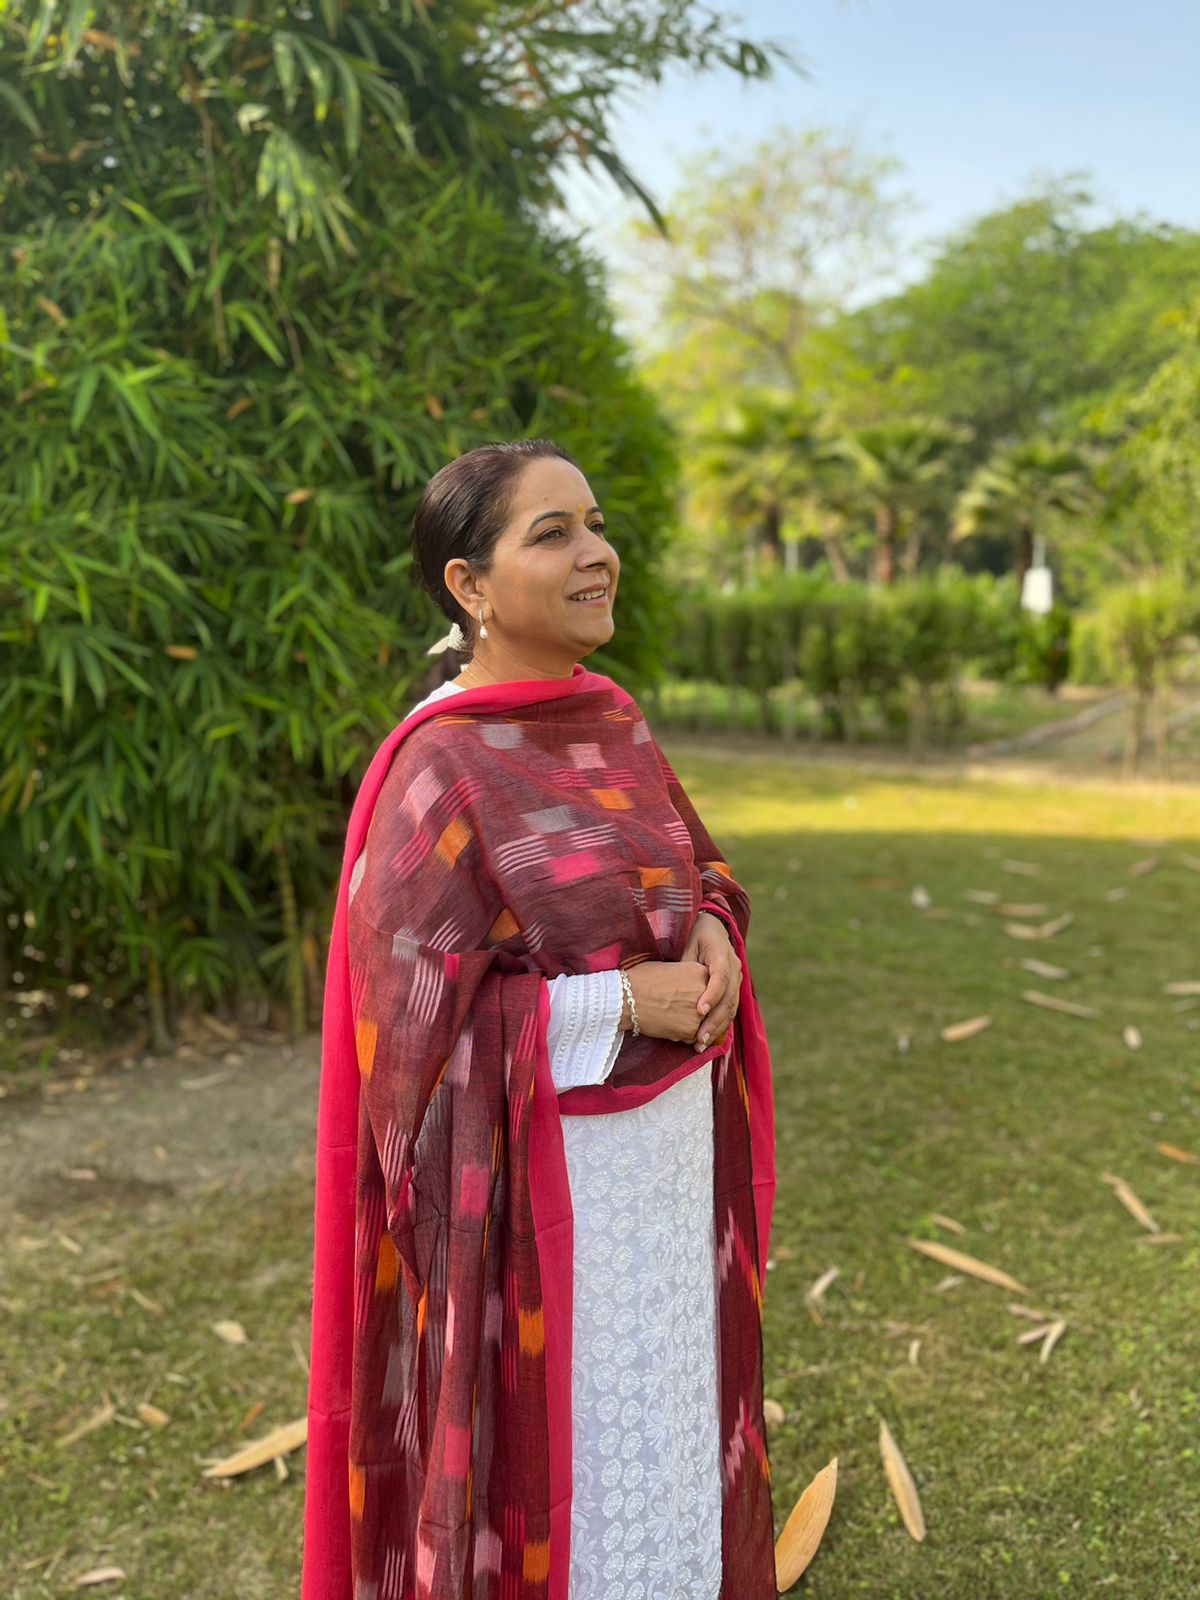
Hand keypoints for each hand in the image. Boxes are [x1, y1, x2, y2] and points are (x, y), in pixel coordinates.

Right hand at [624, 961, 713, 1044]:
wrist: (625, 998)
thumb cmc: (641, 980)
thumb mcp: (670, 968)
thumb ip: (687, 977)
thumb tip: (690, 988)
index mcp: (700, 971)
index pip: (709, 986)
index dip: (695, 992)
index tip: (683, 995)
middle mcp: (705, 991)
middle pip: (708, 1005)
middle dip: (696, 1009)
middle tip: (676, 1007)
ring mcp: (699, 1012)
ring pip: (702, 1023)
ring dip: (690, 1023)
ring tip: (671, 1015)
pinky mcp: (690, 1030)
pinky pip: (693, 1036)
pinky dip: (682, 1034)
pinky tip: (668, 1025)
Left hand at [679, 910, 741, 1048]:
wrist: (713, 927)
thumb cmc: (695, 934)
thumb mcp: (688, 943)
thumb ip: (686, 963)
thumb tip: (679, 986)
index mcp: (722, 954)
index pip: (720, 978)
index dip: (711, 995)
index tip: (699, 1011)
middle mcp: (734, 967)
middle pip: (728, 998)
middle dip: (714, 1021)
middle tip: (699, 1038)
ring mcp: (737, 978)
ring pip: (731, 1007)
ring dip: (717, 1028)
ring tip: (701, 1044)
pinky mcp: (734, 988)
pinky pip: (730, 1009)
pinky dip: (720, 1025)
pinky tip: (708, 1039)